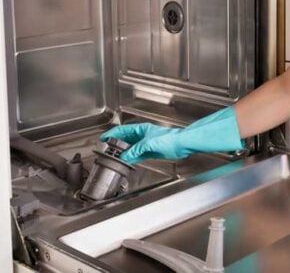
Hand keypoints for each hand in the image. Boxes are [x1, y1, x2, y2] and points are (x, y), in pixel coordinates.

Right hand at [98, 107, 243, 164]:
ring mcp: (149, 142)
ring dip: (124, 150)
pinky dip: (132, 156)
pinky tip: (129, 160)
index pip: (123, 131)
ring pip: (132, 146)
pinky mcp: (154, 149)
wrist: (185, 143)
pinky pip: (138, 152)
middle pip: (126, 138)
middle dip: (116, 143)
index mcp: (142, 129)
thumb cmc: (172, 139)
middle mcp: (144, 134)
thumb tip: (125, 156)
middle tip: (107, 148)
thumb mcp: (150, 144)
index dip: (112, 135)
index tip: (104, 138)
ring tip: (115, 155)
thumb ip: (136, 150)